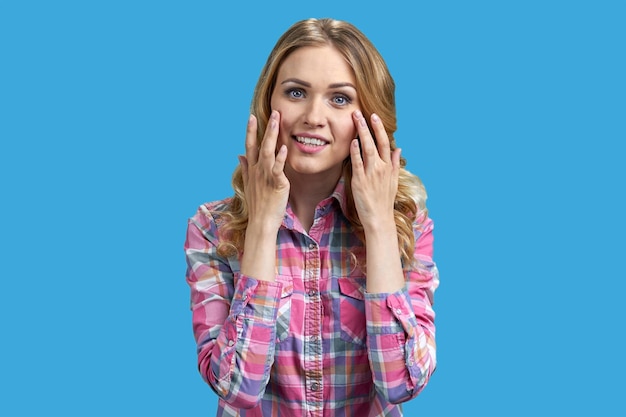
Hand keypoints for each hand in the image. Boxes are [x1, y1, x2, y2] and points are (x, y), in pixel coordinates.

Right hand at [239, 111, 289, 233]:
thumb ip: (245, 168)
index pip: (250, 146)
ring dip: (272, 135)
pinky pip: (277, 168)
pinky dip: (280, 158)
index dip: (250, 131)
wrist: (261, 222)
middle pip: (260, 145)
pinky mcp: (276, 184)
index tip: (251, 117)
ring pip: (268, 152)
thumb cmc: (257, 205)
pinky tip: (284, 147)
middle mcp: (257, 170)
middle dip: (265, 127)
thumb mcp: (248, 184)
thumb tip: (239, 155)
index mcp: (252, 169)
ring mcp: (266, 176)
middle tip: (273, 112)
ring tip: (277, 121)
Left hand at [350, 110, 400, 230]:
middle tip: (361, 112)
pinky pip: (358, 164)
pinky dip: (356, 152)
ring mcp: (371, 174)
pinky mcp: (360, 181)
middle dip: (368, 126)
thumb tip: (398, 148)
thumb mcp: (393, 180)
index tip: (374, 116)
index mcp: (388, 167)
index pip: (384, 142)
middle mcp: (381, 168)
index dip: (379, 128)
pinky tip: (353, 142)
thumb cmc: (384, 200)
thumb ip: (394, 163)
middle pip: (375, 142)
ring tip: (355, 120)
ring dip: (361, 133)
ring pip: (367, 149)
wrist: (379, 218)